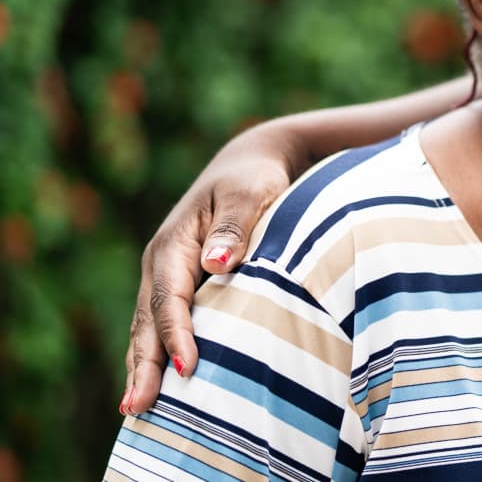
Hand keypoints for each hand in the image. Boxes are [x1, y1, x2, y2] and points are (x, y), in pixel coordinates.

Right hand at [120, 122, 301, 414]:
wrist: (249, 162)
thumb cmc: (254, 179)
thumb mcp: (250, 194)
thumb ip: (235, 228)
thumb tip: (216, 263)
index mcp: (175, 243)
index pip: (171, 299)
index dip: (177, 335)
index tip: (187, 368)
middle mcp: (163, 262)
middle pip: (148, 321)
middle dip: (143, 364)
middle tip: (137, 407)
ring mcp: (168, 274)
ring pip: (149, 326)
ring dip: (143, 365)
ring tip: (136, 409)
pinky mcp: (181, 282)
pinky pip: (164, 322)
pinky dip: (157, 351)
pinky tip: (158, 381)